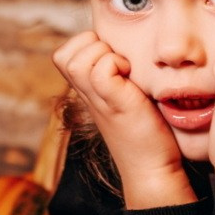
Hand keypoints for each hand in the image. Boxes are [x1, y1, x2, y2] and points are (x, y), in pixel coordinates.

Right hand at [53, 31, 194, 208]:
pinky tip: (132, 79)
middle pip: (62, 55)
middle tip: (117, 63)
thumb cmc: (146, 133)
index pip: (64, 55)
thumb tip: (127, 51)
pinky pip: (101, 71)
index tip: (112, 59)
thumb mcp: (124, 97)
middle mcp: (86, 95)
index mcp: (87, 91)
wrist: (152, 168)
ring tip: (124, 71)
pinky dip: (116, 65)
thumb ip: (117, 77)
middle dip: (90, 46)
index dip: (85, 46)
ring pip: (77, 61)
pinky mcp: (114, 105)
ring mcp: (97, 100)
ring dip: (104, 55)